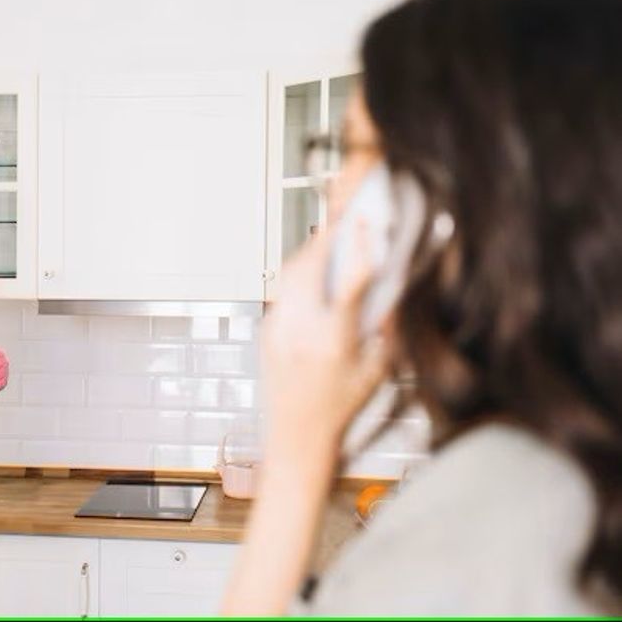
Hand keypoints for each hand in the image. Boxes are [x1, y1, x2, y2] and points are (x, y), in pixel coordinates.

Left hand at [262, 222, 390, 453]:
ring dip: (310, 252)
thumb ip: (387, 331)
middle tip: (343, 220)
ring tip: (329, 240)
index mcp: (333, 343)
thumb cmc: (339, 411)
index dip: (359, 248)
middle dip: (325, 237)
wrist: (296, 437)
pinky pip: (283, 291)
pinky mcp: (267, 331)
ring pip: (289, 274)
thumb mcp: (377, 374)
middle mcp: (300, 332)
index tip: (365, 224)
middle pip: (308, 266)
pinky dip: (299, 276)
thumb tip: (391, 290)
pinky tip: (315, 275)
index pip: (348, 283)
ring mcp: (278, 330)